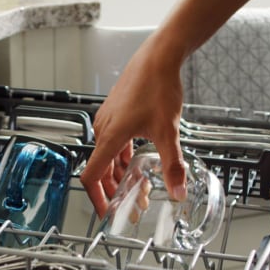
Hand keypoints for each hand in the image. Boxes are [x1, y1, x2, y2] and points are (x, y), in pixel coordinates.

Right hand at [80, 32, 187, 218]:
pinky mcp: (116, 113)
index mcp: (110, 137)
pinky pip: (113, 144)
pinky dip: (122, 158)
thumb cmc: (158, 86)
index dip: (97, 198)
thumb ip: (172, 166)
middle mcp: (104, 129)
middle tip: (130, 205)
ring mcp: (108, 120)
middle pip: (101, 170)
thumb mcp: (167, 131)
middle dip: (115, 191)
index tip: (106, 212)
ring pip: (108, 157)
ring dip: (120, 175)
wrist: (159, 56)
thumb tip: (178, 191)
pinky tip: (137, 163)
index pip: (91, 176)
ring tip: (138, 187)